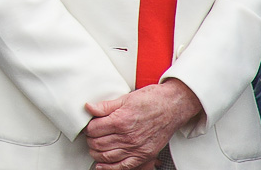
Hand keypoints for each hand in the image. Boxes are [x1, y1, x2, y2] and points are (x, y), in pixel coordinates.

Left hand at [84, 79, 201, 169]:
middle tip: (90, 135)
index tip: (88, 126)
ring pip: (107, 156)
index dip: (87, 128)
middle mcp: (128, 137)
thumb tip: (89, 108)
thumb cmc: (152, 101)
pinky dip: (110, 167)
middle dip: (90, 140)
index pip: (93, 129)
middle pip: (98, 144)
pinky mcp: (144, 155)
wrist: (173, 107)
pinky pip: (124, 166)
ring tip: (94, 147)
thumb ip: (105, 106)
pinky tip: (102, 165)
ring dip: (96, 153)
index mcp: (120, 121)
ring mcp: (136, 148)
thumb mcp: (125, 98)